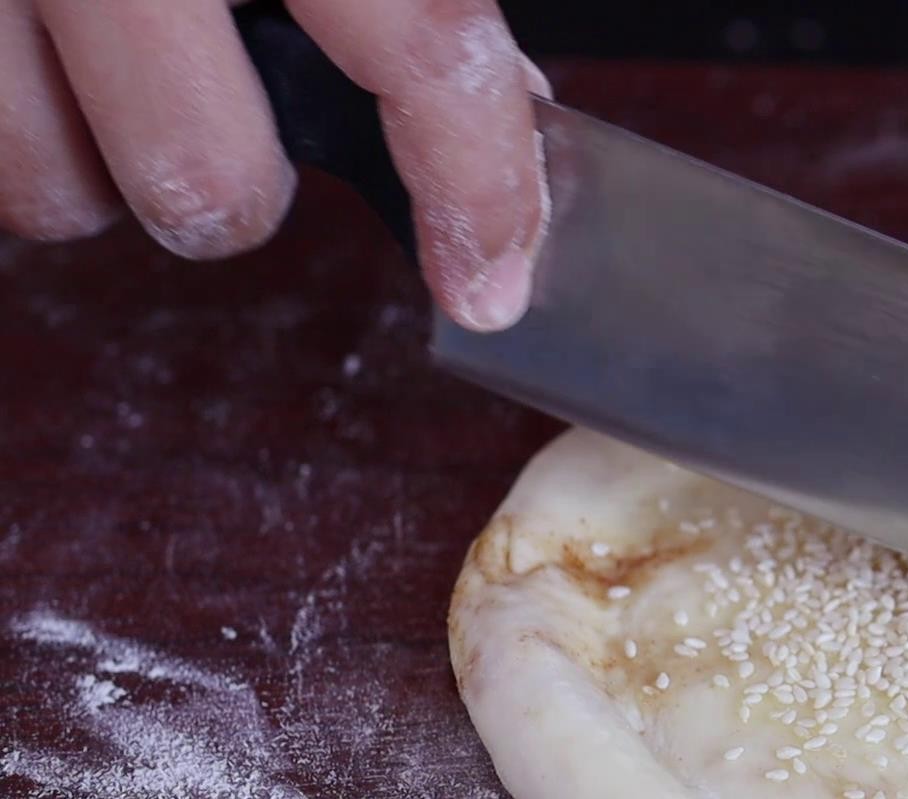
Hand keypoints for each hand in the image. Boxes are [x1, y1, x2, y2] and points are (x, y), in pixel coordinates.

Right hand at [0, 0, 548, 331]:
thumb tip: (500, 121)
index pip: (420, 45)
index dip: (475, 183)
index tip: (490, 285)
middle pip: (211, 182)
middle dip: (244, 188)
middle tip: (234, 121)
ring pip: (64, 195)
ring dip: (114, 171)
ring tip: (118, 76)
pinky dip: (28, 143)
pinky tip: (53, 78)